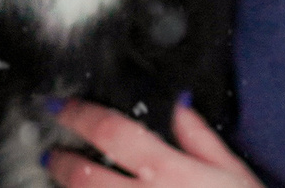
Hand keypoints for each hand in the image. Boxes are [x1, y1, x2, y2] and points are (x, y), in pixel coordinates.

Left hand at [43, 98, 263, 187]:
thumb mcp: (232, 172)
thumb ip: (200, 137)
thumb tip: (179, 104)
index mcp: (168, 171)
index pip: (112, 132)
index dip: (79, 115)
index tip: (59, 106)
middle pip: (86, 177)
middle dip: (62, 162)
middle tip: (51, 153)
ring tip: (65, 182)